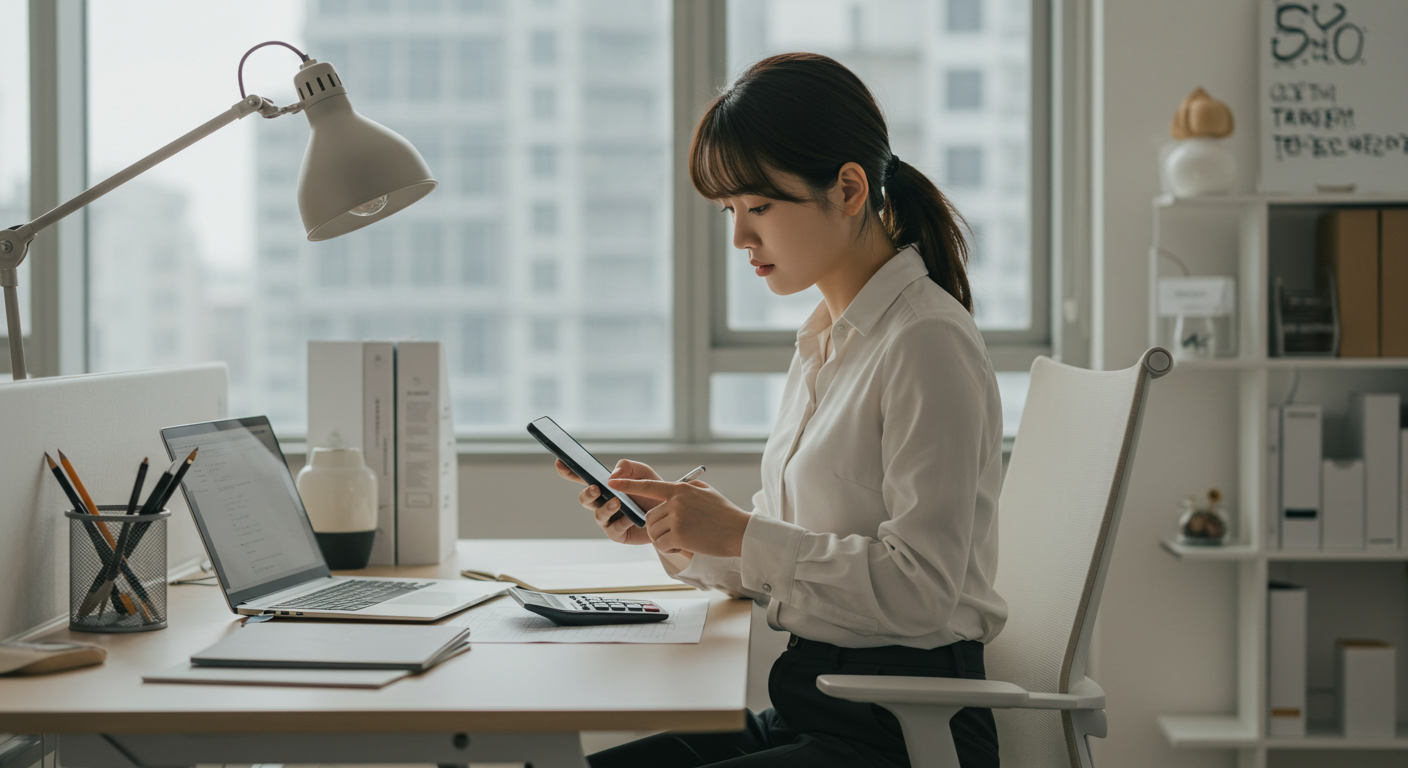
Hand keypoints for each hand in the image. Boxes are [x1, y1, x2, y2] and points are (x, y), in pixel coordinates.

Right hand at [554, 459, 661, 546]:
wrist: (671, 512)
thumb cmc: (652, 490)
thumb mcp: (643, 472)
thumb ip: (628, 467)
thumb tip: (612, 477)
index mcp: (604, 485)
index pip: (582, 477)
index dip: (568, 471)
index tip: (560, 462)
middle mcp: (602, 503)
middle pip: (584, 499)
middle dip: (587, 493)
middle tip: (596, 488)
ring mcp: (608, 519)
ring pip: (598, 515)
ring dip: (606, 508)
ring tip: (617, 502)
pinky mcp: (617, 534)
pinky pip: (614, 529)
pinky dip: (622, 521)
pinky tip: (631, 517)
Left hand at [606, 478, 751, 558]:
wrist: (739, 532)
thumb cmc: (725, 514)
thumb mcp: (707, 492)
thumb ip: (688, 489)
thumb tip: (672, 490)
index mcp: (681, 489)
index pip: (649, 486)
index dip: (628, 485)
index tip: (612, 483)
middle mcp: (676, 501)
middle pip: (650, 516)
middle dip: (658, 527)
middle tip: (677, 533)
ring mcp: (676, 517)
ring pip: (653, 531)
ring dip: (663, 539)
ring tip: (683, 539)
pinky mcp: (678, 534)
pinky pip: (660, 544)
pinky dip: (668, 548)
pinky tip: (684, 545)